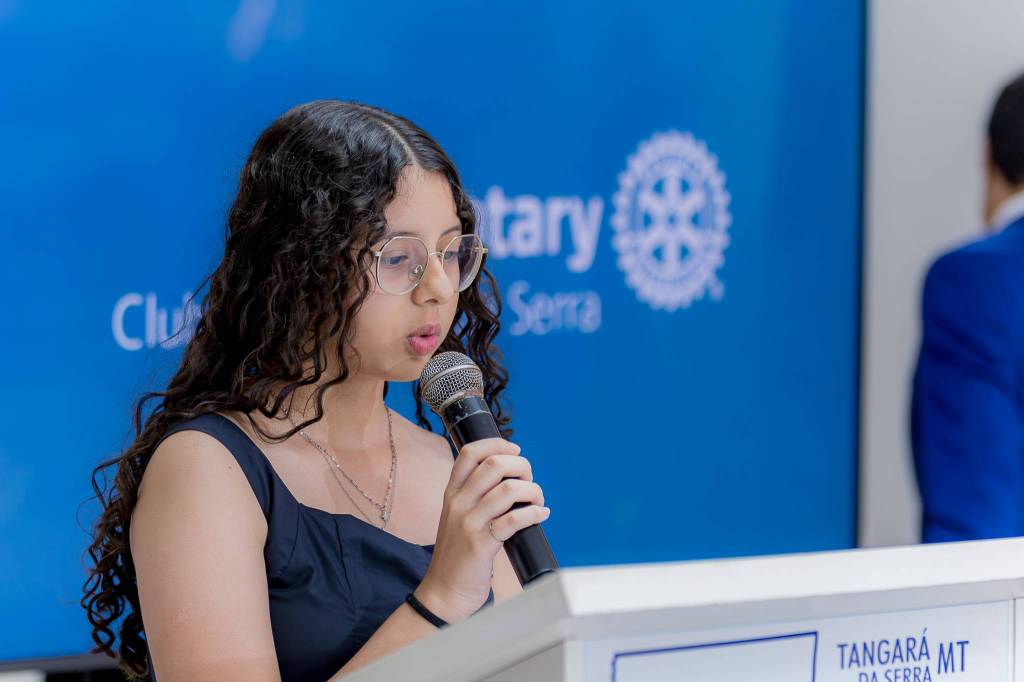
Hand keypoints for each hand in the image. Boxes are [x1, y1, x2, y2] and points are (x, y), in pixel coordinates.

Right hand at [414, 438, 548, 622]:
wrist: (443, 592)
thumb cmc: (458, 555)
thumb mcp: (458, 518)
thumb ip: (476, 497)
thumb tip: (512, 478)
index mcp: (452, 493)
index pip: (470, 453)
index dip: (497, 444)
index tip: (515, 450)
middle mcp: (458, 503)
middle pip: (494, 465)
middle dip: (521, 466)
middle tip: (530, 481)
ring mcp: (468, 523)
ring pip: (508, 490)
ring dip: (533, 491)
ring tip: (538, 501)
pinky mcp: (481, 545)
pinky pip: (513, 520)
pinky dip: (534, 513)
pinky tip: (541, 515)